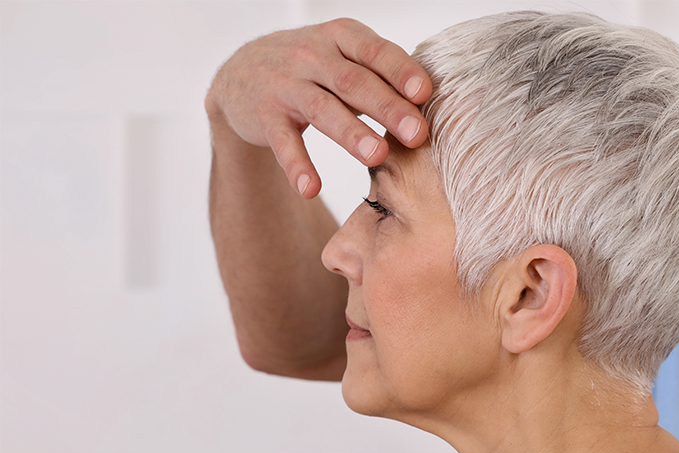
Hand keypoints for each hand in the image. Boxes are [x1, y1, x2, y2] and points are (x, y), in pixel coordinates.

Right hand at [205, 18, 431, 198]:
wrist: (242, 73)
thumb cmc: (314, 69)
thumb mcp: (346, 58)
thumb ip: (383, 77)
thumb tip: (435, 103)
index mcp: (342, 38)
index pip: (375, 52)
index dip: (400, 71)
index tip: (425, 94)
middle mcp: (312, 55)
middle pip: (353, 82)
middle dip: (387, 107)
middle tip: (417, 134)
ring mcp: (286, 84)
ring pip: (322, 109)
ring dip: (350, 133)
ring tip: (377, 156)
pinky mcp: (264, 115)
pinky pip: (283, 142)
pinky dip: (297, 166)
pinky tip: (310, 188)